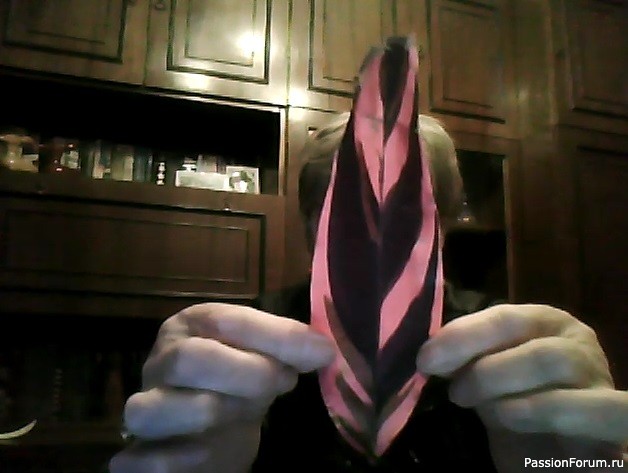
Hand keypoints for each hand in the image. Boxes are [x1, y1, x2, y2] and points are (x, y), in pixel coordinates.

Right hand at [111, 303, 334, 472]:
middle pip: (189, 359)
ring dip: (211, 413)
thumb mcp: (264, 358)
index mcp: (190, 326)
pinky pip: (141, 459)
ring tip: (246, 415)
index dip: (275, 336)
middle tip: (282, 383)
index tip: (320, 353)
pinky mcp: (136, 454)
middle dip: (246, 373)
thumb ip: (288, 348)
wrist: (206, 432)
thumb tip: (323, 350)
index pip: (225, 320)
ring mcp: (143, 407)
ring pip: (153, 409)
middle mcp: (159, 362)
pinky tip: (206, 452)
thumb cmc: (237, 383)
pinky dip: (177, 460)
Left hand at [416, 304, 627, 471]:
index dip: (462, 334)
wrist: (560, 461)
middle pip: (528, 335)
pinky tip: (509, 416)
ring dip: (504, 382)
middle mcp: (577, 342)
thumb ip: (466, 362)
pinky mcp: (616, 420)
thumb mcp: (487, 384)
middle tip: (454, 391)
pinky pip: (594, 406)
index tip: (427, 358)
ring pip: (554, 359)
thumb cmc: (520, 412)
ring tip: (477, 406)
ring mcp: (601, 377)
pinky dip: (544, 409)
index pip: (504, 316)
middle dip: (481, 363)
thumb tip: (430, 352)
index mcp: (545, 324)